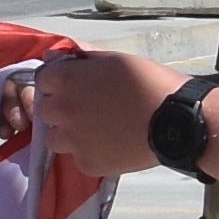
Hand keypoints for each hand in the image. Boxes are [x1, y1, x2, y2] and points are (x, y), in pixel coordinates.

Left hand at [7, 45, 181, 178]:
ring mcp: (72, 140)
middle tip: (89, 108)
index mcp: (66, 80)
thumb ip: (80, 56)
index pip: (42, 80)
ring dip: (69, 133)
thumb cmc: (150, 83)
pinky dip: (90, 152)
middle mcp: (62, 110)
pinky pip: (77, 158)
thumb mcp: (114, 58)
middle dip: (61, 109)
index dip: (59, 82)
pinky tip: (111, 143)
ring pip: (55, 138)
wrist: (175, 119)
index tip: (75, 86)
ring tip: (99, 128)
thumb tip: (55, 54)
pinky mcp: (87, 163)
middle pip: (45, 110)